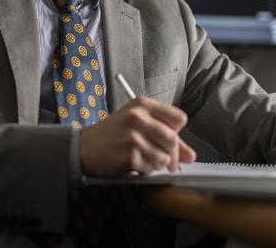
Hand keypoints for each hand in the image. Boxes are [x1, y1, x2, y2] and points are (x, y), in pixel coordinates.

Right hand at [79, 96, 196, 176]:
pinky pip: (150, 169)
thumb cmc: (113, 134)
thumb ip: (165, 137)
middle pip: (173, 139)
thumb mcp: (138, 125)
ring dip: (157, 164)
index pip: (180, 118)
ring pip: (164, 157)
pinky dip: (145, 171)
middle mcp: (138, 117)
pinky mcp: (128, 155)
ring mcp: (133, 136)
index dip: (177, 132)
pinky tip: (134, 165)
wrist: (83, 147)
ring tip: (143, 159)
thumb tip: (191, 156)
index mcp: (143, 104)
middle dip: (172, 155)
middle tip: (166, 162)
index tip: (169, 140)